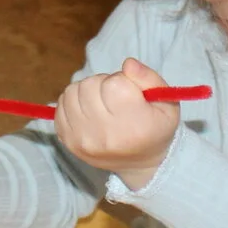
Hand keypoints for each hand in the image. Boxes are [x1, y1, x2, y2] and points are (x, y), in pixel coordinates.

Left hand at [54, 57, 178, 189]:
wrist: (140, 164)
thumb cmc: (155, 127)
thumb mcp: (166, 102)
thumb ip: (148, 78)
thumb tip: (127, 63)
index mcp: (134, 125)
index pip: (114, 83)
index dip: (122, 80)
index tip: (129, 92)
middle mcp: (105, 135)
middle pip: (90, 85)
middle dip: (102, 84)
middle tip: (114, 98)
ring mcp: (83, 140)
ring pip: (72, 91)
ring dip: (86, 91)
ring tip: (101, 103)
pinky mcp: (68, 142)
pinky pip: (60, 105)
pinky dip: (73, 102)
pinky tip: (88, 111)